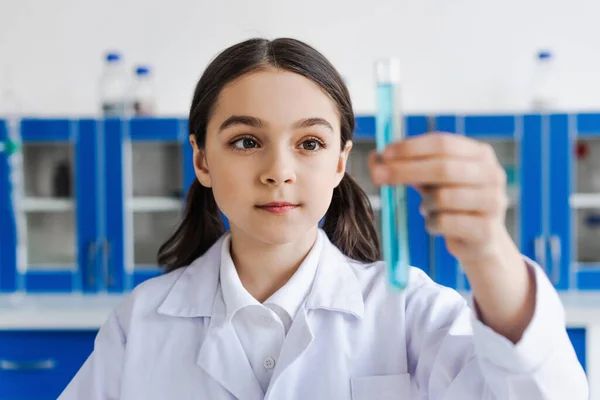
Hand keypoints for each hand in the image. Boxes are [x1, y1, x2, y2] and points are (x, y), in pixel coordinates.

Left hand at [368, 132, 509, 266]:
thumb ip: (408, 166)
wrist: (481, 240)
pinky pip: (445, 223)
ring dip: (425, 204)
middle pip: (443, 167)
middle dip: (405, 170)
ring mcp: (494, 202)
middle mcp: (492, 174)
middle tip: (377, 176)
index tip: (384, 154)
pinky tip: (435, 224)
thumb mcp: (433, 180)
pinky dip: (431, 223)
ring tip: (426, 208)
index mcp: (479, 154)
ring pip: (443, 197)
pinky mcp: (487, 230)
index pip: (442, 143)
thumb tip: (375, 157)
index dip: (411, 147)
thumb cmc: (453, 204)